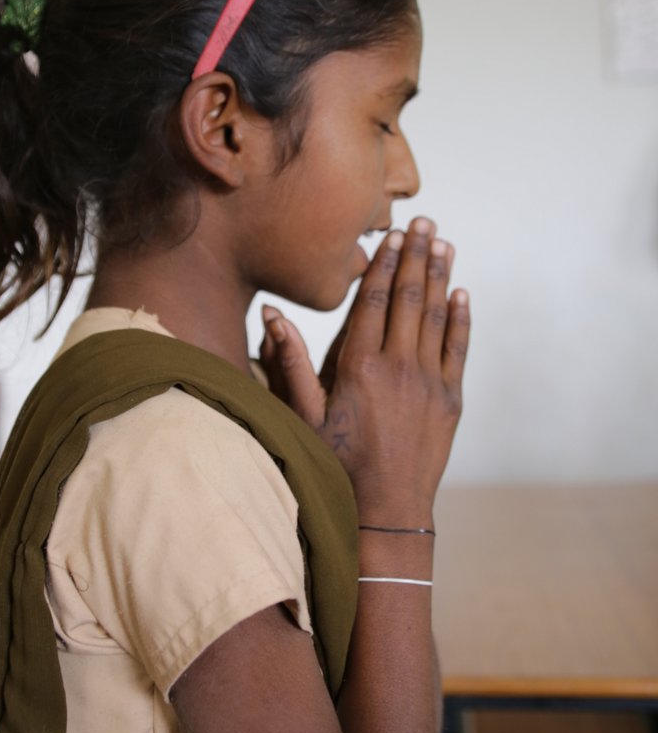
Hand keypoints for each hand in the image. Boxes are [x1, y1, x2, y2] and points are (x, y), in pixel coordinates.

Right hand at [259, 218, 469, 522]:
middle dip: (417, 257)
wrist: (386, 509)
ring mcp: (429, 382)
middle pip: (410, 298)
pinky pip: (458, 348)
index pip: (374, 301)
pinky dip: (460, 318)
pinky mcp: (450, 400)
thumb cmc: (336, 462)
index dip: (384, 263)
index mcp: (360, 367)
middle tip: (425, 223)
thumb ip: (288, 362)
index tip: (392, 234)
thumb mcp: (303, 415)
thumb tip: (271, 315)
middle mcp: (398, 367)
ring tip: (444, 244)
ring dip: (442, 277)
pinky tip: (461, 294)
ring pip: (437, 317)